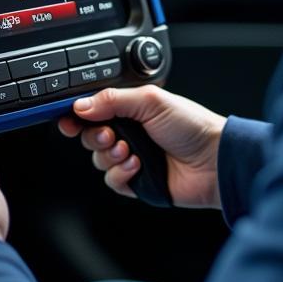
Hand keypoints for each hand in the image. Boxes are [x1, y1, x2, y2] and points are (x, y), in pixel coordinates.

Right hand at [58, 86, 223, 207]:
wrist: (214, 161)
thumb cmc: (192, 126)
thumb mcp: (151, 101)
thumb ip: (112, 100)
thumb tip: (80, 105)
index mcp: (130, 108)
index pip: (93, 110)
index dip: (76, 115)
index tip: (68, 119)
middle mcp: (128, 132)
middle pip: (89, 135)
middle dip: (94, 136)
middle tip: (110, 134)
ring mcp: (131, 157)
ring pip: (98, 159)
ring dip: (110, 155)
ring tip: (130, 151)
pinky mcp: (136, 182)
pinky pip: (111, 180)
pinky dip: (120, 174)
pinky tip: (137, 166)